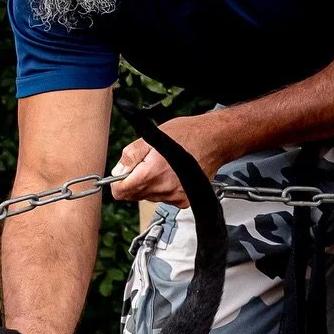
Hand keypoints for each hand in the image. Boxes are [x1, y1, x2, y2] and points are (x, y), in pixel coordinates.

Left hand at [109, 114, 228, 207]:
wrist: (216, 139)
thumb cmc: (188, 134)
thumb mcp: (151, 137)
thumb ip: (130, 156)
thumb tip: (117, 172)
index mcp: (152, 174)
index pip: (121, 192)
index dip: (117, 184)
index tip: (120, 177)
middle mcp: (164, 189)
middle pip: (134, 196)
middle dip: (135, 182)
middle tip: (145, 165)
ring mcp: (176, 196)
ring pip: (149, 198)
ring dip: (150, 185)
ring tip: (162, 167)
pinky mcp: (186, 200)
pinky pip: (165, 199)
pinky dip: (163, 189)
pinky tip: (172, 174)